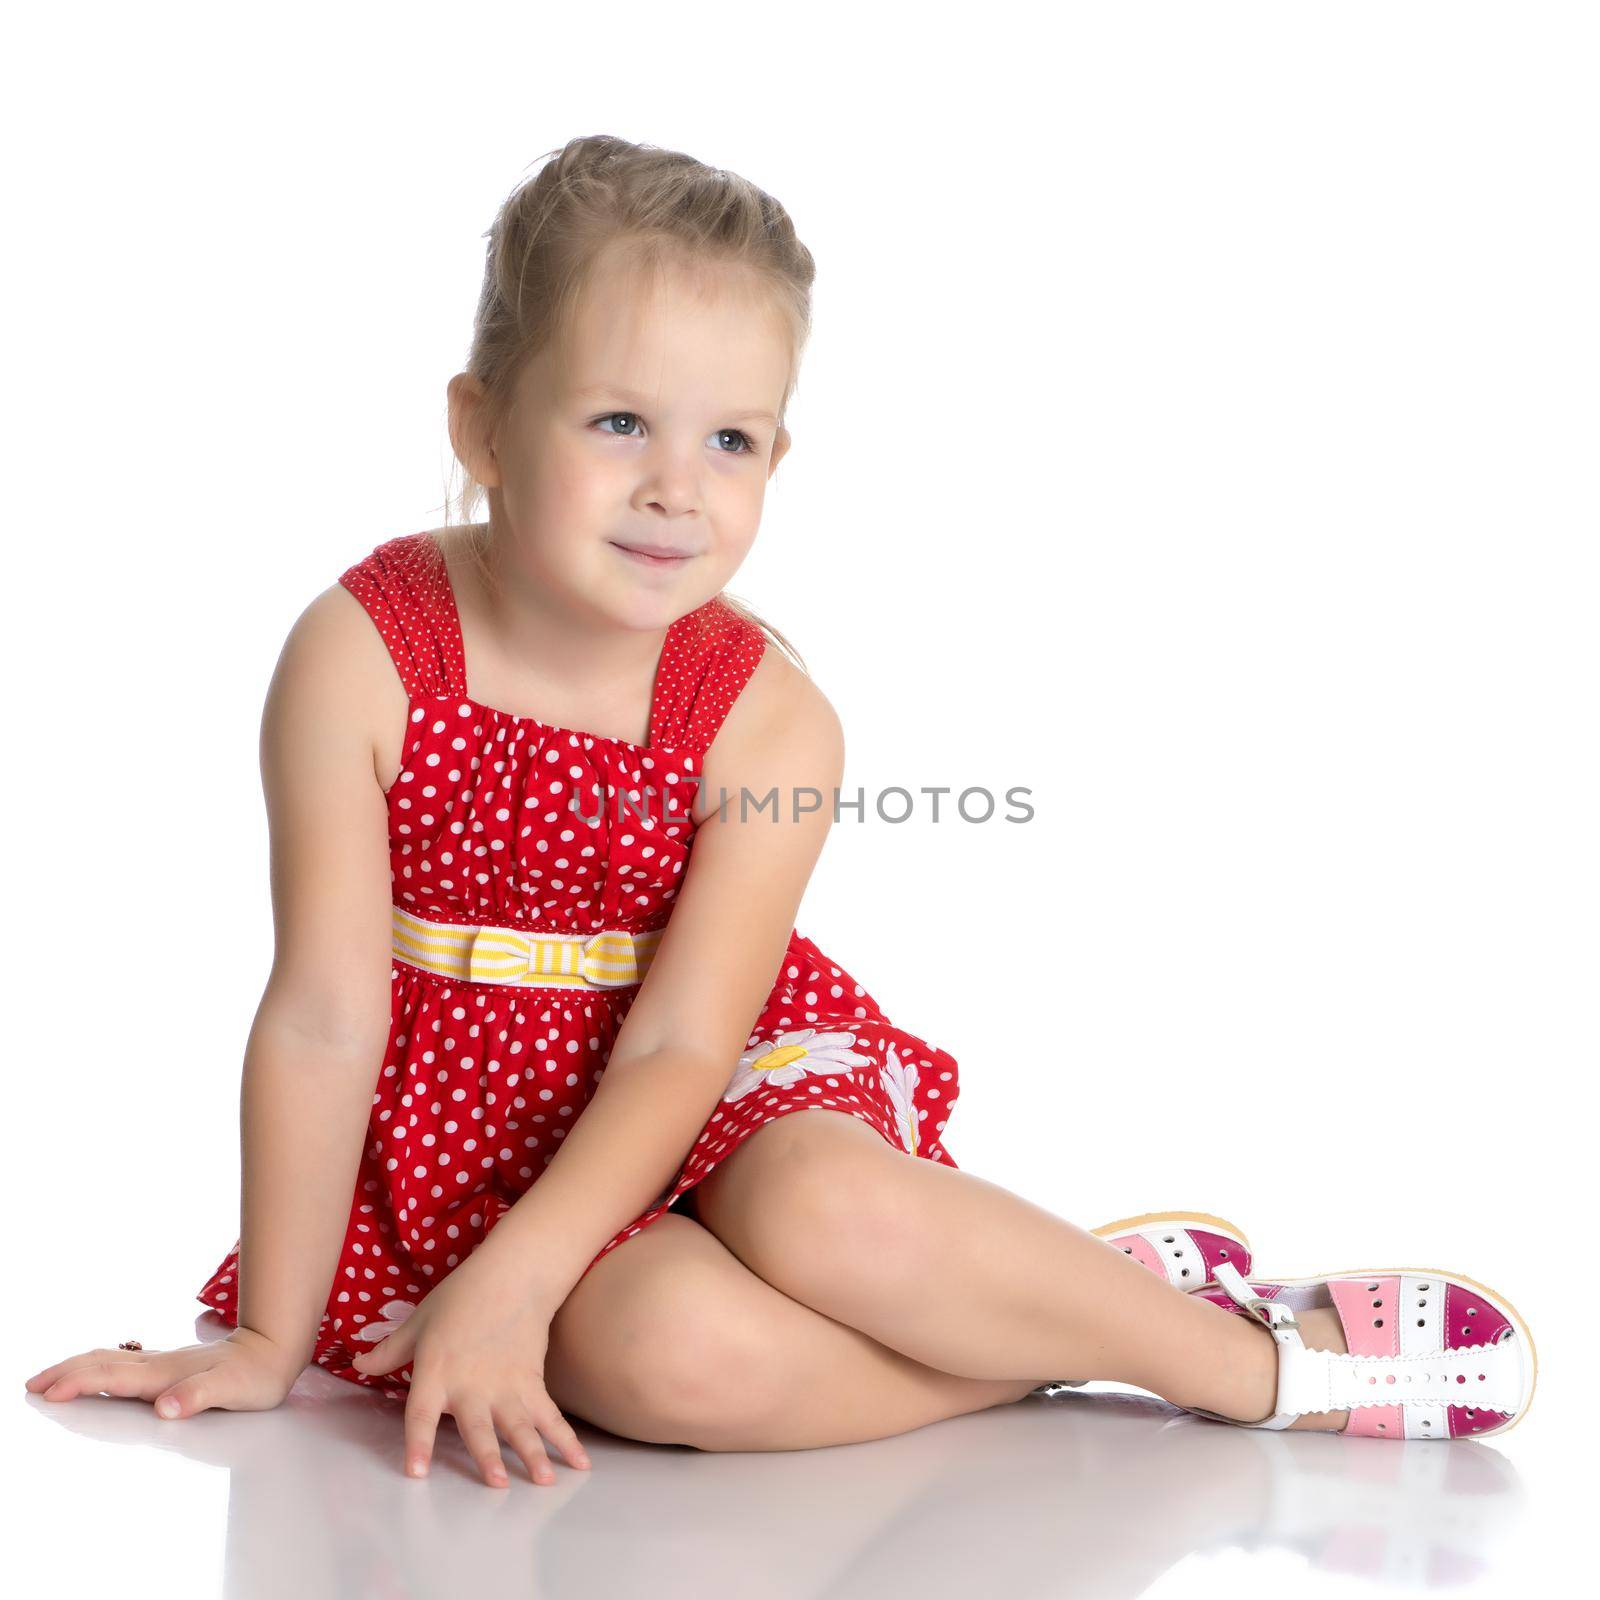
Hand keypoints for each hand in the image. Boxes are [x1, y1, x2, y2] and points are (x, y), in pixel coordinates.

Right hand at [24, 1325, 301, 1416]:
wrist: (275, 1347)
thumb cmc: (255, 1375)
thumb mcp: (232, 1390)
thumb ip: (198, 1397)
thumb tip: (165, 1408)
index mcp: (164, 1374)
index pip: (111, 1377)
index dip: (78, 1384)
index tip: (47, 1393)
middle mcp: (159, 1365)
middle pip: (102, 1363)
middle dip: (65, 1372)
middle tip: (31, 1385)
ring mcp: (164, 1363)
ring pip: (110, 1360)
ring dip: (77, 1368)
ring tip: (51, 1379)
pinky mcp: (171, 1367)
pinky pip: (123, 1365)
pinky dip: (98, 1369)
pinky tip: (97, 1375)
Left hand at [349, 1253, 592, 1487]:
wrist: (512, 1273)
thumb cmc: (461, 1296)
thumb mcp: (418, 1322)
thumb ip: (389, 1350)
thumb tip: (357, 1364)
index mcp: (436, 1371)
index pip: (421, 1414)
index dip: (418, 1443)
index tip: (415, 1473)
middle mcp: (471, 1384)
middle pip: (478, 1427)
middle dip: (486, 1457)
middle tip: (496, 1484)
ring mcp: (506, 1384)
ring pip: (519, 1425)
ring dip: (533, 1454)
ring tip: (544, 1480)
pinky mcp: (532, 1380)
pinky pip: (549, 1414)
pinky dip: (566, 1438)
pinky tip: (579, 1461)